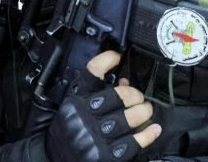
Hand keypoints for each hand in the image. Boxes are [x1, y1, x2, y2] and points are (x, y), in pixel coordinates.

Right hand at [46, 51, 160, 161]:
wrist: (54, 158)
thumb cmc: (69, 129)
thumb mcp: (75, 104)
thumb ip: (95, 91)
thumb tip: (125, 81)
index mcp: (77, 101)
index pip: (92, 73)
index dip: (106, 60)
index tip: (117, 56)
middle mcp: (85, 116)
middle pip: (121, 96)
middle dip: (136, 95)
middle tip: (139, 98)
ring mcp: (96, 137)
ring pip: (130, 118)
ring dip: (144, 112)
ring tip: (146, 111)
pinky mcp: (106, 155)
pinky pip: (133, 142)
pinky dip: (147, 135)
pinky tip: (153, 129)